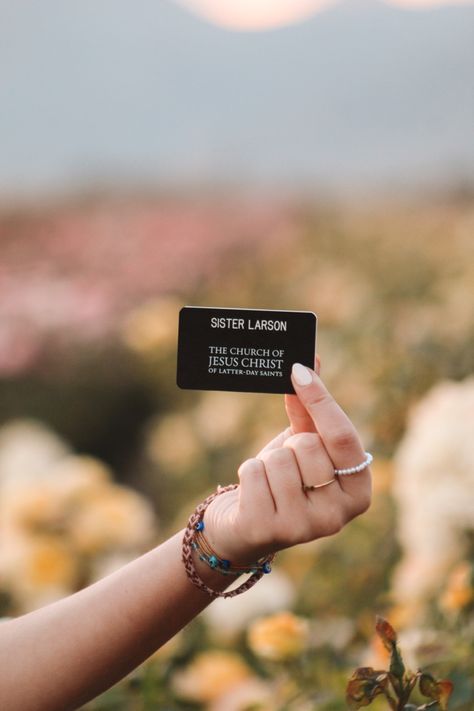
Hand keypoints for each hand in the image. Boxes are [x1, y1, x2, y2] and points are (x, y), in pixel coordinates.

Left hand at [202, 362, 371, 564]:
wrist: (246, 527)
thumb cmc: (283, 480)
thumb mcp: (302, 446)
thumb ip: (310, 409)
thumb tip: (310, 360)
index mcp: (358, 492)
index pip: (343, 436)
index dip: (320, 399)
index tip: (298, 369)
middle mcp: (337, 517)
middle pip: (308, 446)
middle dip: (290, 445)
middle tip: (287, 465)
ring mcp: (302, 528)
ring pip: (279, 458)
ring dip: (267, 461)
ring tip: (270, 481)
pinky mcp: (266, 530)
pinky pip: (253, 472)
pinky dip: (248, 473)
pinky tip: (254, 494)